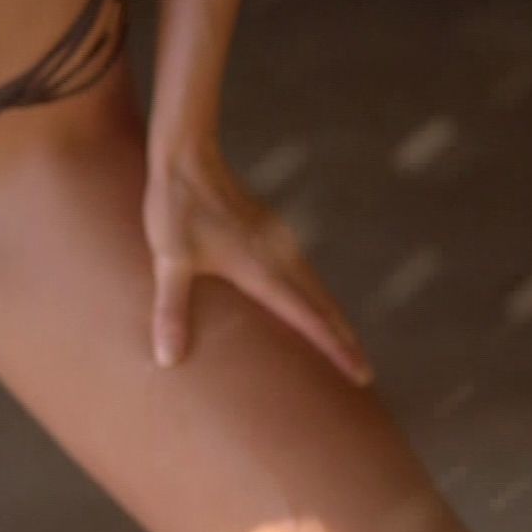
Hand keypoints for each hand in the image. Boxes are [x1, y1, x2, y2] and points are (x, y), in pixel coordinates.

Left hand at [142, 143, 373, 385]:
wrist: (188, 156)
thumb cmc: (177, 208)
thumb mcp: (169, 261)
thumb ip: (172, 310)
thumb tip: (167, 360)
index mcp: (262, 269)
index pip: (310, 318)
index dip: (336, 348)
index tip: (361, 373)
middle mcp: (280, 256)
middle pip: (324, 305)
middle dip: (345, 341)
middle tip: (365, 375)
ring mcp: (279, 241)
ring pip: (317, 287)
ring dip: (333, 317)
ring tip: (346, 346)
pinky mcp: (271, 231)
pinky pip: (304, 271)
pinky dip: (317, 296)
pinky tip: (312, 304)